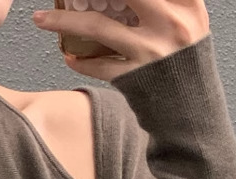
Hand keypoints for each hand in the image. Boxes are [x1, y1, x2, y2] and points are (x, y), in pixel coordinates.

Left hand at [31, 0, 210, 81]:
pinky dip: (80, 63)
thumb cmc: (187, 64)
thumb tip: (128, 0)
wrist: (194, 111)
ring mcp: (151, 52)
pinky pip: (99, 66)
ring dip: (63, 22)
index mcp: (186, 3)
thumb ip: (165, 3)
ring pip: (97, 27)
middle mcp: (170, 23)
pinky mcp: (136, 79)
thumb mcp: (188, 22)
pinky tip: (70, 56)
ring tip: (40, 19)